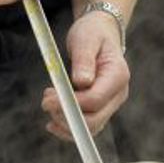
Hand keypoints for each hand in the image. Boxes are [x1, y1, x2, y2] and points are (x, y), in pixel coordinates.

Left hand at [46, 9, 127, 136]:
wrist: (99, 34)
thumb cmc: (92, 33)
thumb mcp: (85, 39)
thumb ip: (83, 60)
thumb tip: (81, 82)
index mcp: (118, 76)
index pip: (95, 100)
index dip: (70, 104)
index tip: (48, 99)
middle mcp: (118, 94)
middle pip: (94, 120)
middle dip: (65, 115)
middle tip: (45, 101)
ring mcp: (111, 104)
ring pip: (90, 128)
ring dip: (64, 122)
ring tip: (48, 101)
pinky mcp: (101, 109)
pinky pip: (86, 127)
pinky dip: (68, 128)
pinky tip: (52, 121)